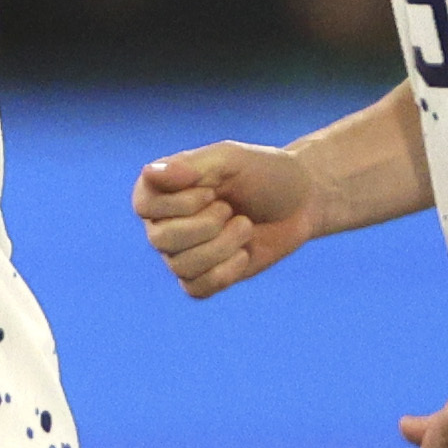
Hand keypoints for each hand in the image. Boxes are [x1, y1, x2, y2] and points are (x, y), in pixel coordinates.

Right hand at [130, 139, 317, 298]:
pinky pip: (196, 288)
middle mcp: (162, 223)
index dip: (182, 203)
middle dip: (207, 225)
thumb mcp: (229, 158)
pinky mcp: (203, 277)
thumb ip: (189, 164)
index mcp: (160, 190)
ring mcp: (181, 253)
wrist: (302, 200)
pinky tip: (243, 254)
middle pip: (161, 240)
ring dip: (224, 246)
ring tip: (245, 227)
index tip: (213, 189)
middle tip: (231, 209)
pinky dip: (225, 273)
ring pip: (182, 266)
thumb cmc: (263, 173)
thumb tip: (149, 173)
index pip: (145, 206)